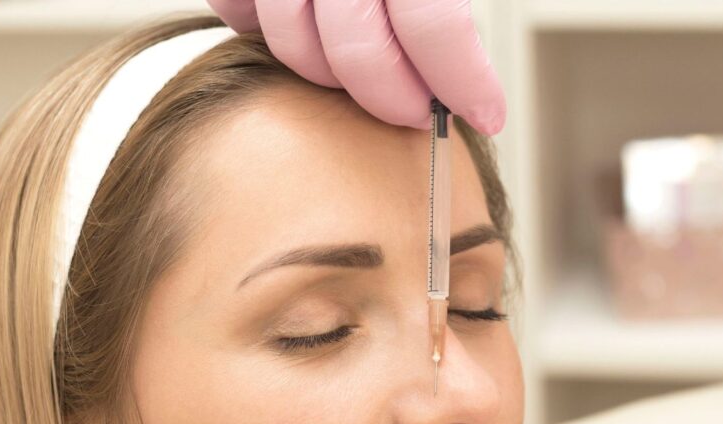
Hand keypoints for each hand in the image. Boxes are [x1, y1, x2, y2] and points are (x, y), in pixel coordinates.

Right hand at [205, 0, 506, 134]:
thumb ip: (448, 4)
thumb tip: (480, 82)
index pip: (432, 22)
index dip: (461, 79)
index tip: (484, 113)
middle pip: (358, 48)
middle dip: (394, 95)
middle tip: (420, 106)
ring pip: (292, 39)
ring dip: (331, 69)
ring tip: (363, 66)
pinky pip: (238, 13)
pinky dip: (265, 30)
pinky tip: (303, 30)